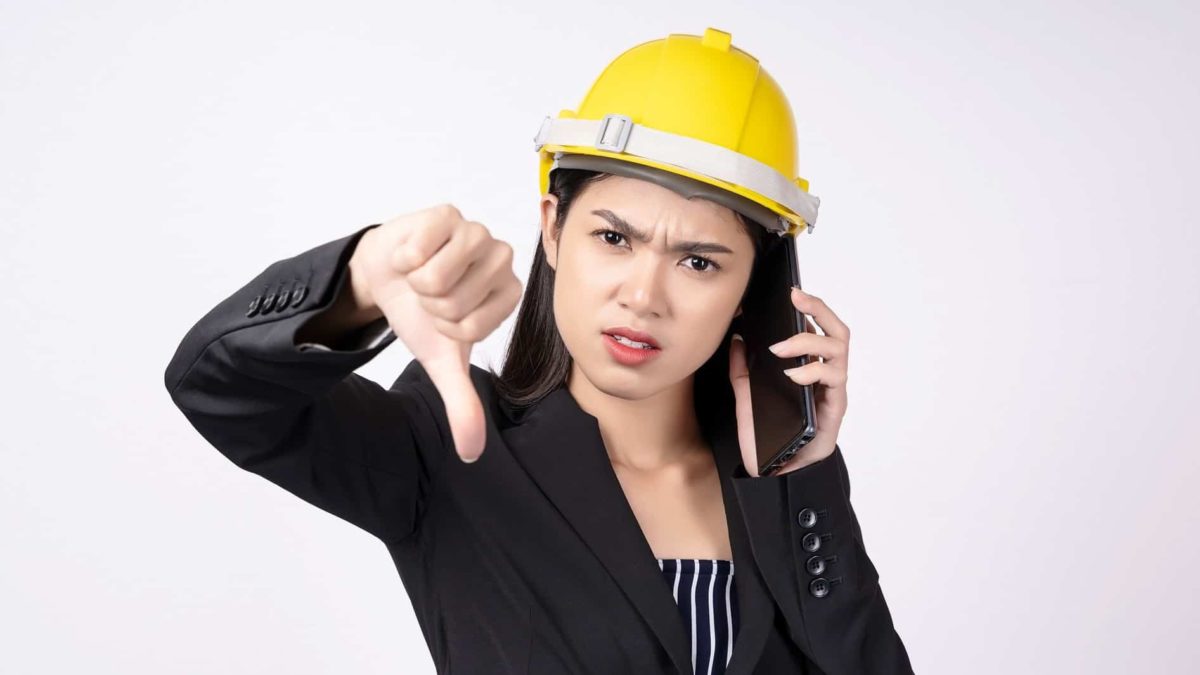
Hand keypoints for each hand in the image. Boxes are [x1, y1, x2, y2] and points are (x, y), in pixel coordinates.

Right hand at [352, 204, 522, 462]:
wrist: (387, 274)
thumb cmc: (422, 313)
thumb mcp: (441, 361)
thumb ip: (462, 404)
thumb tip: (470, 454)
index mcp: (509, 295)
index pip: (471, 327)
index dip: (445, 327)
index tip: (444, 317)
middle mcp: (501, 259)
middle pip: (454, 301)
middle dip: (430, 304)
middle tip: (429, 294)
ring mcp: (476, 231)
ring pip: (437, 275)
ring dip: (416, 281)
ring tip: (421, 274)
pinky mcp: (446, 213)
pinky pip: (421, 247)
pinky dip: (405, 256)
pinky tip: (412, 254)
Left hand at [728, 286, 849, 475]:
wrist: (769, 471)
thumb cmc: (766, 435)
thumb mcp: (746, 396)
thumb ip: (742, 368)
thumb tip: (737, 337)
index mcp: (809, 368)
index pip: (819, 329)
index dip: (810, 308)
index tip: (790, 292)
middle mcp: (826, 376)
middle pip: (837, 332)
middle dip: (819, 311)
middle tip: (795, 300)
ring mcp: (832, 391)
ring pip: (838, 351)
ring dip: (809, 343)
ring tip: (782, 348)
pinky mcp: (833, 409)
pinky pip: (832, 381)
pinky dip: (812, 372)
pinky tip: (791, 374)